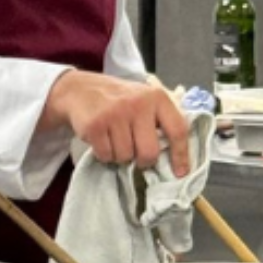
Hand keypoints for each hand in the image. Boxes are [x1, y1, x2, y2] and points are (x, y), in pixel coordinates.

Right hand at [44, 70, 192, 170]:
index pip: (177, 130)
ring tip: (115, 139)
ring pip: (125, 157)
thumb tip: (176, 157)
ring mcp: (115, 114)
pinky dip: (104, 154)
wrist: (81, 89)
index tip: (181, 172)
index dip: (181, 155)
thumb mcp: (145, 99)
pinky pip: (106, 155)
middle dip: (143, 160)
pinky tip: (103, 139)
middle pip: (149, 152)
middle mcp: (138, 104)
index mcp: (157, 97)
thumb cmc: (119, 100)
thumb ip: (161, 120)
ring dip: (120, 155)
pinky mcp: (95, 125)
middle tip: (137, 154)